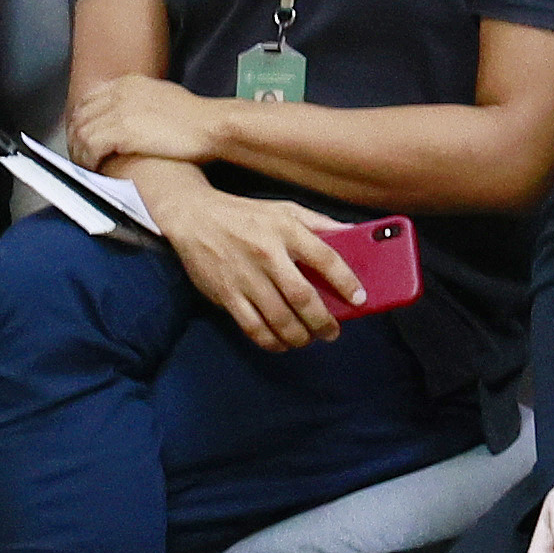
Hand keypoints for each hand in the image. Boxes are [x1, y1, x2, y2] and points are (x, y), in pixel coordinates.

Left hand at [62, 75, 221, 170]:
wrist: (211, 125)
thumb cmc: (197, 119)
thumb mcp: (165, 97)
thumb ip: (144, 102)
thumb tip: (135, 115)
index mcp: (129, 83)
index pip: (90, 98)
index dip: (82, 120)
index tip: (83, 136)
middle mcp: (120, 92)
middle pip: (80, 114)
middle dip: (76, 137)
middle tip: (80, 156)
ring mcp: (119, 110)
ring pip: (81, 132)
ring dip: (80, 152)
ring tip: (86, 167)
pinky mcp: (121, 130)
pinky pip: (90, 147)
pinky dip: (89, 160)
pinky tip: (95, 170)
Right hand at [157, 186, 364, 351]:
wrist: (194, 217)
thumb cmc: (246, 215)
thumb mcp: (285, 209)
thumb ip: (320, 223)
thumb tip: (354, 234)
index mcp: (286, 230)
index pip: (325, 259)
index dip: (347, 282)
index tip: (359, 299)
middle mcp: (267, 255)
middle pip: (303, 298)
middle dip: (323, 322)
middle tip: (332, 332)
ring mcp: (245, 277)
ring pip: (279, 319)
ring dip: (300, 336)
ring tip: (309, 338)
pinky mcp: (227, 295)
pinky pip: (253, 327)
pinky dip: (272, 342)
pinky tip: (282, 343)